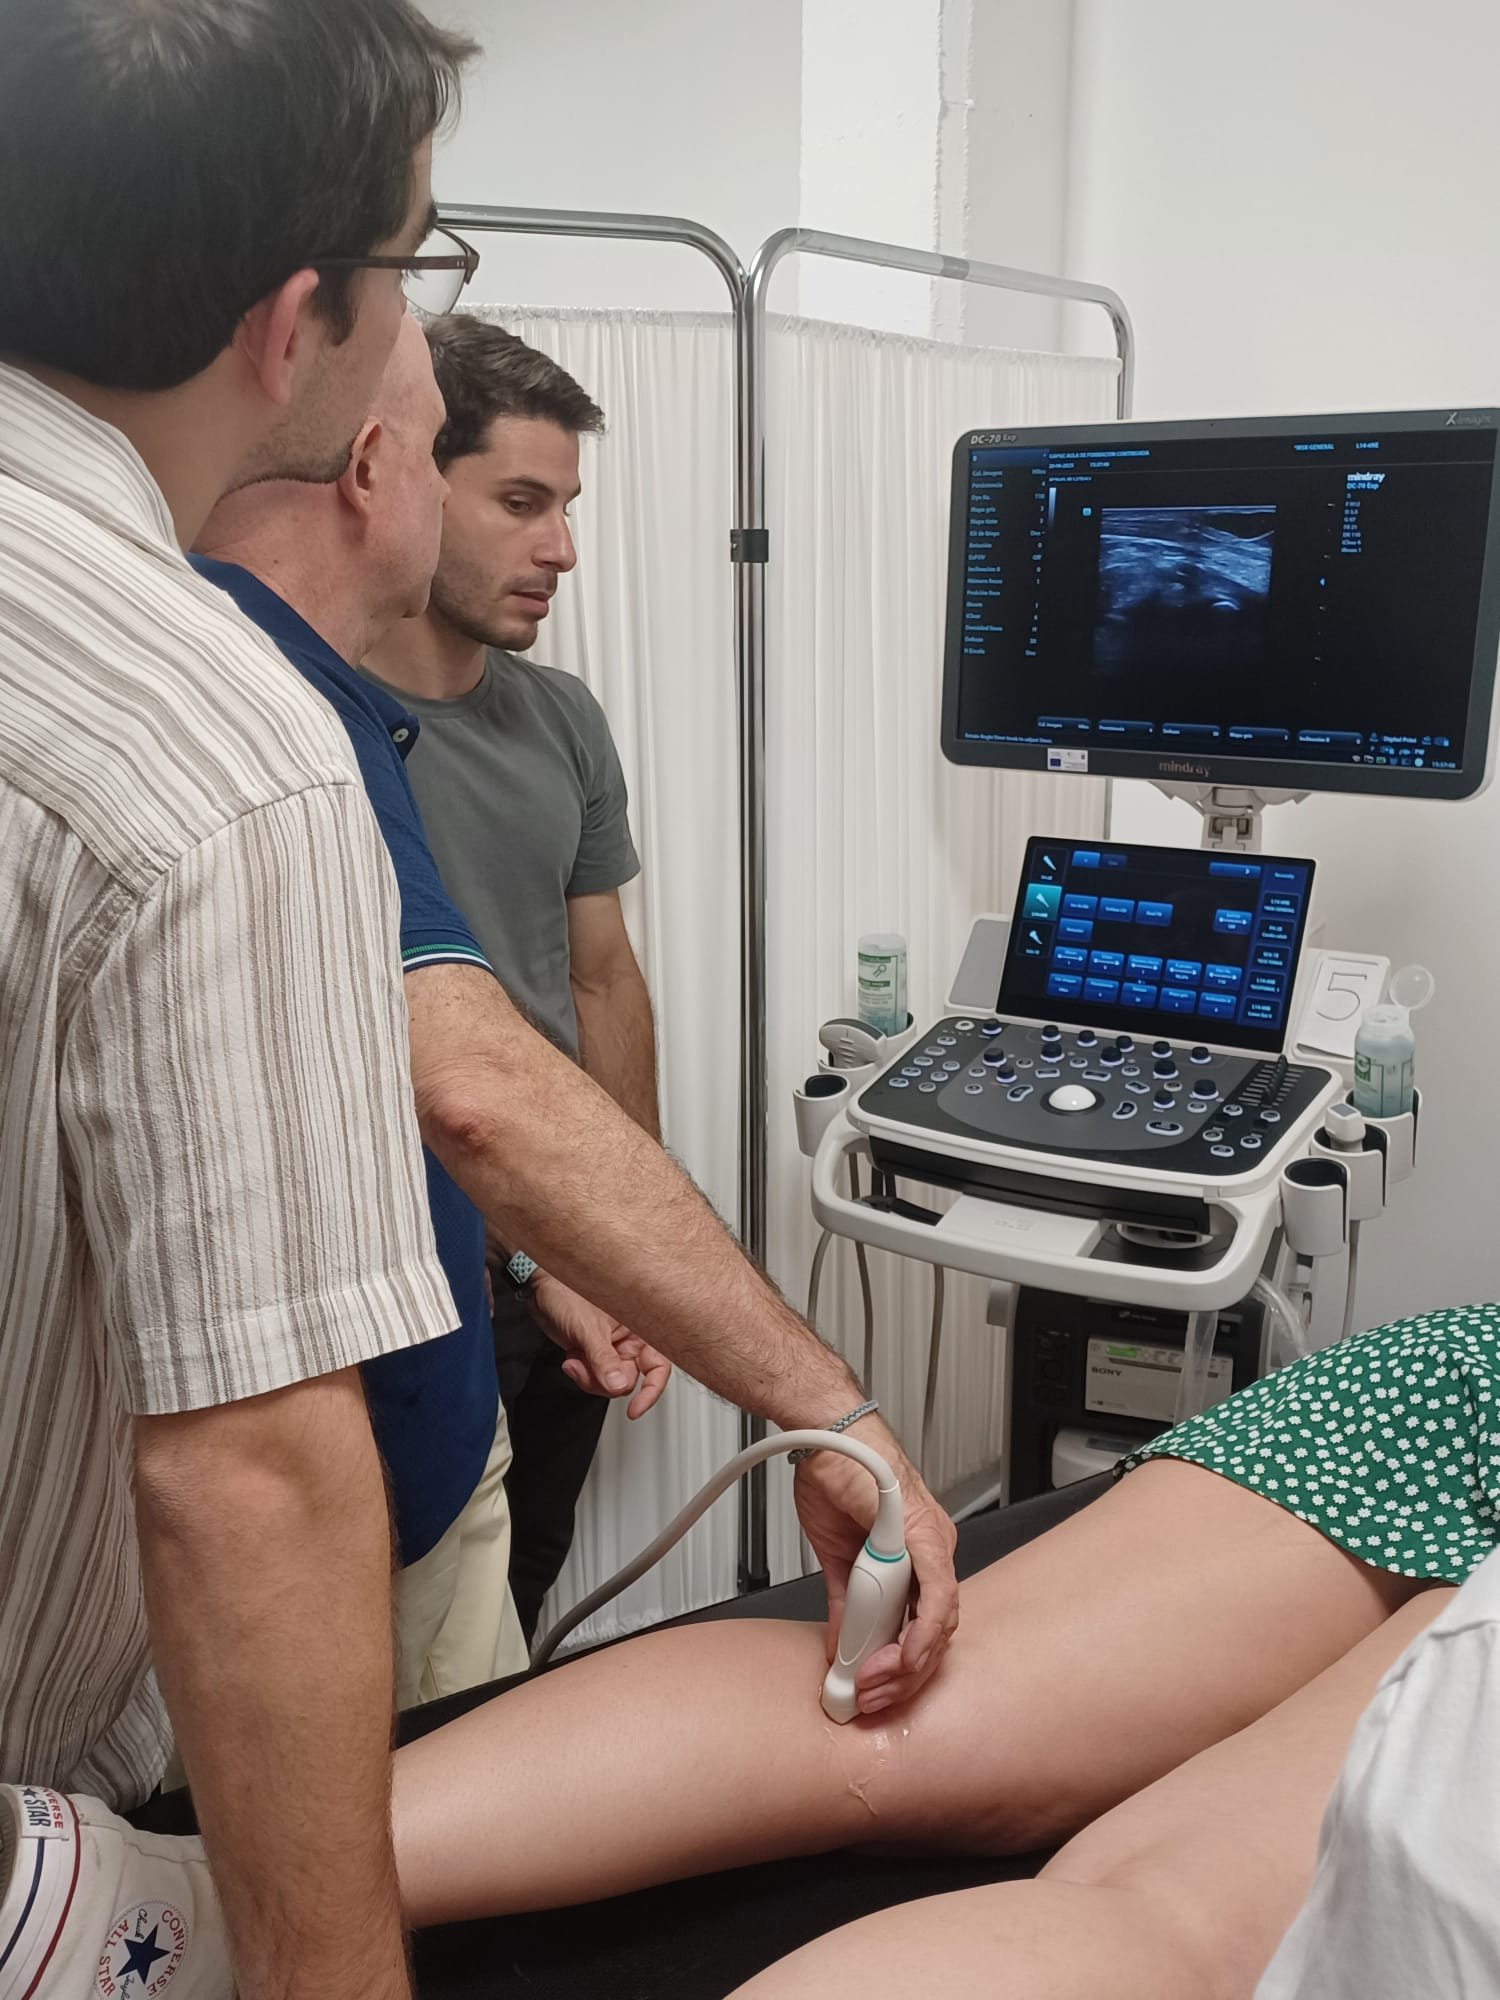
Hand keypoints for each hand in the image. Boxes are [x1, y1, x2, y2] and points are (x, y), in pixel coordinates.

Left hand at [528, 1271, 670, 1418]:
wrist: (541, 1291)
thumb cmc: (567, 1293)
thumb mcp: (588, 1328)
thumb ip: (604, 1360)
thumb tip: (618, 1385)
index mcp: (639, 1327)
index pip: (658, 1364)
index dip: (651, 1389)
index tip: (636, 1408)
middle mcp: (629, 1340)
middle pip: (629, 1379)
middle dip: (604, 1381)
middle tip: (586, 1367)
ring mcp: (612, 1349)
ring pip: (610, 1383)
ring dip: (589, 1378)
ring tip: (575, 1359)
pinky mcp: (595, 1356)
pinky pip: (594, 1379)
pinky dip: (581, 1375)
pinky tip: (572, 1358)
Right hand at [792, 1413, 957, 1715]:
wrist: (824, 1434)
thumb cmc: (836, 1479)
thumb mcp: (837, 1559)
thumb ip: (845, 1605)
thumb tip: (840, 1647)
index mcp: (918, 1561)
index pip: (922, 1629)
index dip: (899, 1668)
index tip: (869, 1690)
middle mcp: (933, 1555)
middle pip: (935, 1634)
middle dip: (901, 1676)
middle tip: (867, 1696)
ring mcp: (934, 1544)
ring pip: (940, 1622)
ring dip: (905, 1662)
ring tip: (868, 1680)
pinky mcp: (924, 1534)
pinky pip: (937, 1594)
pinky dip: (919, 1633)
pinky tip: (898, 1655)